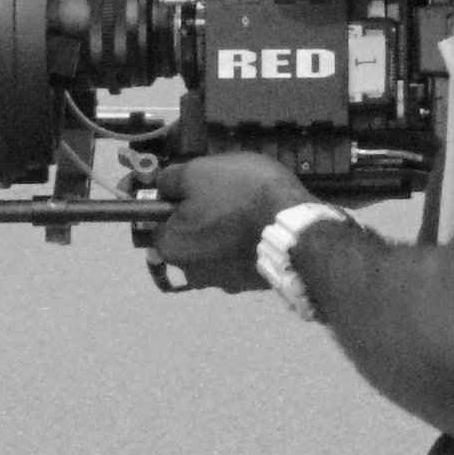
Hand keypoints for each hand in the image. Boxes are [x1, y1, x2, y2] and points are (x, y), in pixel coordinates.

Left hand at [151, 153, 315, 292]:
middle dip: (202, 219)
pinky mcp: (250, 284)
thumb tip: (161, 185)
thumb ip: (171, 179)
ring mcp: (223, 282)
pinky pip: (240, 258)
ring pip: (215, 249)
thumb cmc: (240, 194)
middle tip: (225, 195)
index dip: (174, 201)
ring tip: (249, 209)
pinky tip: (261, 227)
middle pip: (188, 238)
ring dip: (225, 233)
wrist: (295, 228)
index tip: (194, 188)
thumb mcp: (199, 170)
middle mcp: (190, 272)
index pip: (158, 223)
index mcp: (171, 246)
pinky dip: (246, 244)